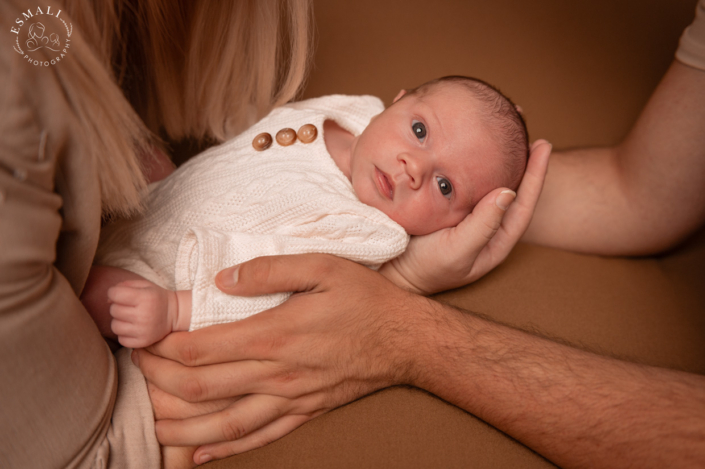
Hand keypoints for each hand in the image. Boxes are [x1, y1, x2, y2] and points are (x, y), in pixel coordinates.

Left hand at [108, 279, 178, 347]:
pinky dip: (124, 334)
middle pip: (113, 310)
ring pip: (115, 326)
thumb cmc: (156, 297)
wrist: (175, 314)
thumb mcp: (144, 285)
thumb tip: (108, 300)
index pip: (114, 294)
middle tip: (129, 307)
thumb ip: (123, 286)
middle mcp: (144, 314)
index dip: (114, 293)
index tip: (121, 294)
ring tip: (130, 318)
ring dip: (119, 321)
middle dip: (117, 306)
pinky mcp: (143, 342)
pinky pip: (121, 339)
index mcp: (145, 297)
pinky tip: (133, 328)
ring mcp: (143, 330)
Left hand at [133, 254, 431, 463]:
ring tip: (151, 422)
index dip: (165, 344)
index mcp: (276, 333)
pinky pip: (258, 437)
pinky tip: (199, 455)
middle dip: (161, 380)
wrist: (405, 340)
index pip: (203, 346)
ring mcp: (290, 398)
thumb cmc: (364, 299)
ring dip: (182, 424)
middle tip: (138, 368)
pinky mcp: (303, 412)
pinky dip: (225, 449)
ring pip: (224, 421)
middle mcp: (278, 372)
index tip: (144, 336)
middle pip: (203, 386)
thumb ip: (270, 270)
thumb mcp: (323, 267)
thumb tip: (221, 280)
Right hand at [381, 140, 551, 293]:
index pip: (522, 201)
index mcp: (495, 236)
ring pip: (483, 177)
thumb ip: (483, 226)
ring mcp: (464, 212)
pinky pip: (458, 178)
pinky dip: (461, 157)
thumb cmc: (426, 269)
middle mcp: (483, 222)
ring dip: (489, 151)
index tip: (543, 144)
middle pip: (507, 184)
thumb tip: (509, 192)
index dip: (535, 173)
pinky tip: (458, 140)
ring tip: (496, 125)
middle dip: (516, 155)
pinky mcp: (443, 204)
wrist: (392, 274)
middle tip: (520, 123)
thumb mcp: (456, 251)